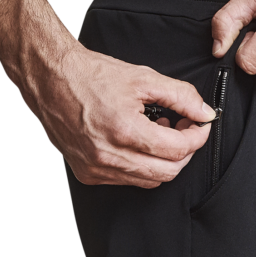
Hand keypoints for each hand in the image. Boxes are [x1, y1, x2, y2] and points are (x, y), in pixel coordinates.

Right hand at [37, 45, 215, 187]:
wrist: (51, 79)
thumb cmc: (90, 75)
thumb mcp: (142, 77)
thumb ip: (180, 96)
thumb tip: (204, 112)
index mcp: (124, 130)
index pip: (177, 149)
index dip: (197, 137)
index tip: (201, 125)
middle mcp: (109, 156)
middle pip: (167, 172)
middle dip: (185, 152)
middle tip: (185, 130)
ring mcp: (96, 168)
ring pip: (149, 180)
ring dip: (163, 160)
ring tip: (160, 133)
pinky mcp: (88, 173)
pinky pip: (127, 180)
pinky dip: (141, 166)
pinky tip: (139, 143)